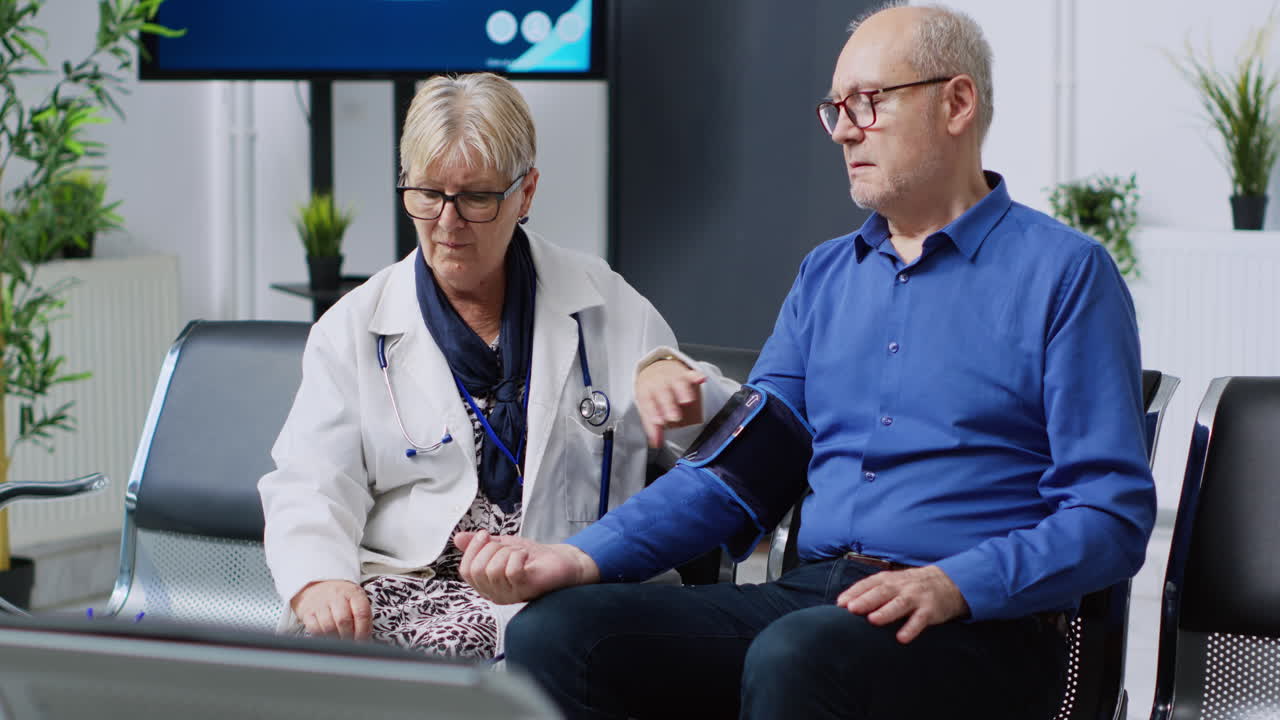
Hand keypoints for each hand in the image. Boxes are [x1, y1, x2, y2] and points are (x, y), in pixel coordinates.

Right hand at [290, 579, 371, 639]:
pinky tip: (328, 638)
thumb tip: (366, 640)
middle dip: (349, 637)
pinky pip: (315, 629)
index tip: (364, 641)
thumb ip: (363, 617)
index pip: (361, 613)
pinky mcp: (307, 612)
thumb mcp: (355, 600)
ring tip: (340, 643)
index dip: (363, 631)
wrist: (317, 587)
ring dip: (336, 639)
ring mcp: (320, 603)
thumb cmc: (341, 598)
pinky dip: (323, 637)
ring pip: (329, 627)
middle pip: (344, 621)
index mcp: (352, 592)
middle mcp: (336, 595)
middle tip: (352, 644)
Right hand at [456, 530, 599, 604]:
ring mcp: (510, 595)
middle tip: (507, 546)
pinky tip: (526, 556)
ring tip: (519, 552)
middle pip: (476, 570)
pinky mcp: (526, 590)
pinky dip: (518, 556)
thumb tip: (457, 538)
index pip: (465, 571)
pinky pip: (511, 572)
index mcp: (486, 584)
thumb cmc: (532, 556)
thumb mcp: (501, 545)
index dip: (472, 549)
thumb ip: (479, 544)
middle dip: (491, 549)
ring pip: (493, 570)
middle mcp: (495, 594)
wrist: (560, 561)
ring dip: (507, 552)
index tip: (485, 534)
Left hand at [635, 358, 705, 447]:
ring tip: (687, 401)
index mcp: (646, 392)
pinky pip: (690, 373)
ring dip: (682, 391)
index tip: (659, 421)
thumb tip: (656, 444)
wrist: (653, 369)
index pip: (648, 403)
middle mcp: (658, 383)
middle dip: (669, 405)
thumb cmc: (650, 393)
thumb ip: (652, 427)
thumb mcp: (647, 408)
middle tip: (674, 417)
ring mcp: (671, 377)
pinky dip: (696, 376)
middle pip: (663, 393)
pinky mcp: (684, 373)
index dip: (653, 412)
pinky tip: (701, 379)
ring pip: (677, 383)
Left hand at [835, 565, 969, 643]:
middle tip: (851, 609)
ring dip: (886, 612)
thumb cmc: (910, 586)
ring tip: (873, 620)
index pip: (869, 584)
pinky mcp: (930, 610)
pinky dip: (911, 628)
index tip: (840, 603)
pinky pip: (920, 620)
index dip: (854, 592)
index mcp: (889, 579)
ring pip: (900, 604)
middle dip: (866, 600)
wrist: (947, 583)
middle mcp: (901, 587)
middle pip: (882, 592)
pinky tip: (902, 638)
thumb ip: (871, 591)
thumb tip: (844, 604)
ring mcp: (916, 597)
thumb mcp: (892, 583)